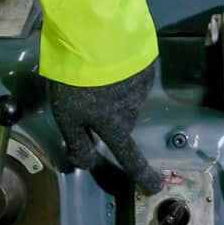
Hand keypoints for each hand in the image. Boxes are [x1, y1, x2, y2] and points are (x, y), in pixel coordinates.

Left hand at [48, 61, 161, 192]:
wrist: (98, 38)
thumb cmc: (78, 82)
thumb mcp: (67, 116)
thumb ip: (77, 142)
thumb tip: (86, 163)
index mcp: (114, 127)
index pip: (130, 158)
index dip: (142, 174)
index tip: (156, 186)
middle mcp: (133, 112)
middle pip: (122, 122)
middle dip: (109, 116)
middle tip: (88, 97)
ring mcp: (142, 88)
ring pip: (127, 99)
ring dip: (114, 93)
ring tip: (95, 73)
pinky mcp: (145, 67)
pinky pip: (133, 78)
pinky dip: (122, 75)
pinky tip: (108, 61)